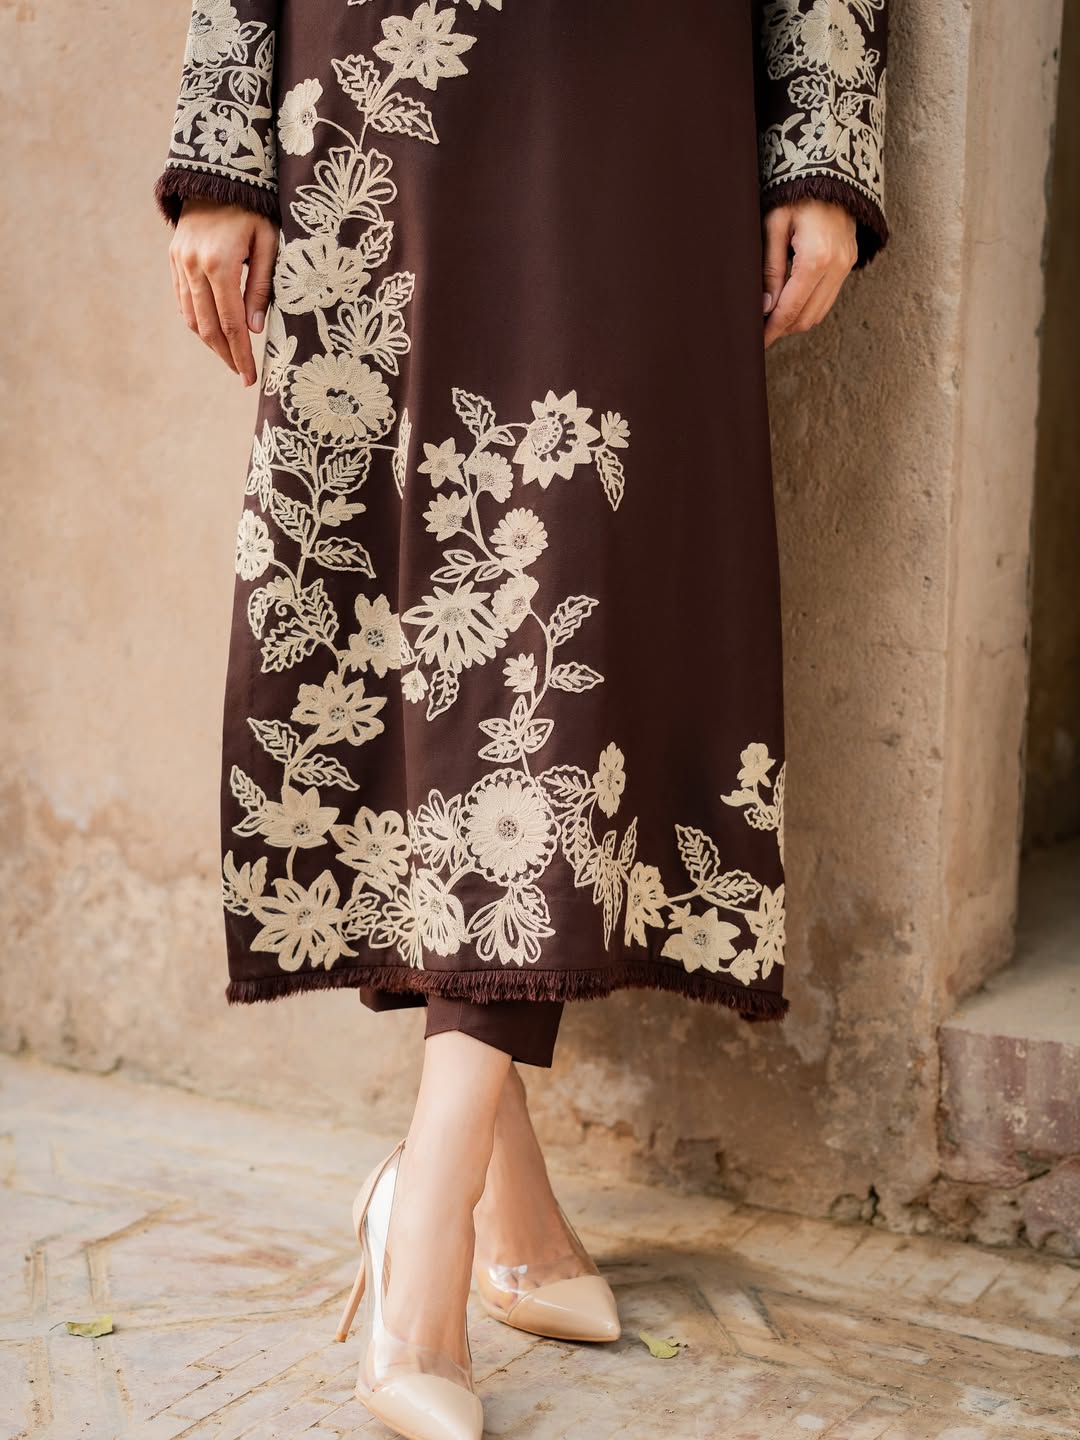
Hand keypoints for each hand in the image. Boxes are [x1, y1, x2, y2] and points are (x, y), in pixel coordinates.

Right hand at [169, 198, 279, 385]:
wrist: (217, 175)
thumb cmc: (254, 208)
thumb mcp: (269, 243)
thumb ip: (262, 287)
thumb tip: (254, 329)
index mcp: (220, 264)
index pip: (231, 323)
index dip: (241, 354)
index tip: (250, 378)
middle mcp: (193, 266)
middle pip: (208, 326)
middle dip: (226, 355)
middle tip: (242, 375)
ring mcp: (179, 262)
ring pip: (191, 316)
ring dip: (210, 342)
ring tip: (230, 357)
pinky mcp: (174, 258)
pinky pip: (182, 300)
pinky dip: (196, 321)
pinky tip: (212, 332)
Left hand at [762, 198, 857, 348]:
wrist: (830, 171)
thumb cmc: (795, 193)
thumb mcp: (773, 226)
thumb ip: (770, 269)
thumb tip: (765, 307)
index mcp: (816, 258)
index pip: (791, 309)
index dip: (772, 330)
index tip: (756, 343)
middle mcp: (837, 266)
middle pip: (807, 317)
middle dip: (783, 328)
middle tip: (760, 331)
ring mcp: (846, 265)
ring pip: (820, 312)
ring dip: (796, 320)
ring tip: (772, 318)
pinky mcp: (849, 262)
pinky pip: (828, 297)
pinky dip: (809, 306)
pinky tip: (790, 302)